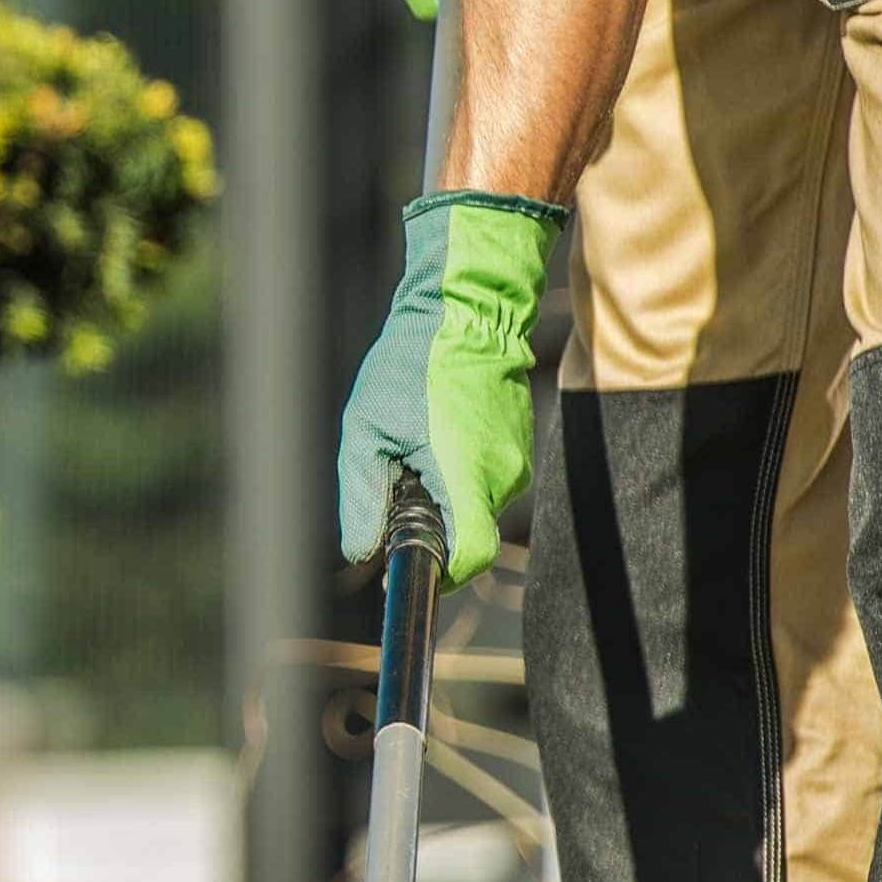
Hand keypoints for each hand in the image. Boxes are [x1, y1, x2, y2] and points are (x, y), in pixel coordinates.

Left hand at [337, 190, 562, 576]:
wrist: (466, 309)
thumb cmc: (410, 364)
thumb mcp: (365, 431)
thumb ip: (363, 496)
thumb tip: (361, 551)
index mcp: (465, 475)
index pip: (469, 555)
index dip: (439, 571)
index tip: (408, 564)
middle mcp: (502, 475)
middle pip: (467, 533)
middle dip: (431, 523)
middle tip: (397, 478)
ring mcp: (518, 460)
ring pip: (476, 505)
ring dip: (445, 494)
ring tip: (417, 442)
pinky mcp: (520, 446)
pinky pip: (488, 479)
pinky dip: (461, 472)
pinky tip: (438, 430)